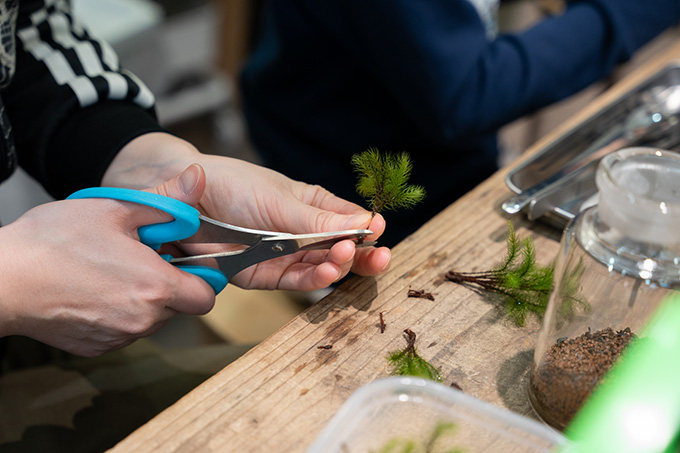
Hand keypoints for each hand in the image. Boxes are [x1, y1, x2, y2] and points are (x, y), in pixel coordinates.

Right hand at [0, 166, 214, 355]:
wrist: (3, 280)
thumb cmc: (54, 242)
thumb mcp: (116, 209)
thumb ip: (166, 200)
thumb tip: (198, 180)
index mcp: (156, 287)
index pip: (205, 297)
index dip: (199, 278)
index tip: (181, 262)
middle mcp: (143, 320)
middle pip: (179, 308)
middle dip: (168, 285)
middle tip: (139, 259)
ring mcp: (119, 337)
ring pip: (151, 321)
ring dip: (143, 300)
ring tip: (112, 272)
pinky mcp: (97, 347)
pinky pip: (123, 331)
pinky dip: (118, 313)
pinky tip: (94, 290)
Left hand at [103, 133, 391, 290]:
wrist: (183, 198)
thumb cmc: (232, 185)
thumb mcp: (278, 198)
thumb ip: (317, 218)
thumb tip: (365, 222)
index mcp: (312, 205)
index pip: (349, 219)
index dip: (367, 227)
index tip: (379, 229)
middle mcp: (303, 232)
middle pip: (342, 249)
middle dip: (363, 254)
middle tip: (380, 256)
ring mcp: (286, 255)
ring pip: (323, 268)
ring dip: (340, 267)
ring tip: (347, 257)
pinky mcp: (265, 275)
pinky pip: (296, 282)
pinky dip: (314, 280)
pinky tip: (327, 273)